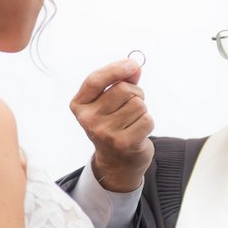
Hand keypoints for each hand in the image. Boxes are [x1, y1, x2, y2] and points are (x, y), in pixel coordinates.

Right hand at [69, 59, 154, 192]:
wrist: (117, 162)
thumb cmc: (113, 125)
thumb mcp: (109, 102)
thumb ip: (121, 81)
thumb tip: (135, 67)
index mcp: (79, 106)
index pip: (95, 80)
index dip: (116, 69)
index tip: (133, 65)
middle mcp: (88, 120)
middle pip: (123, 89)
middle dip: (135, 93)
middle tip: (131, 106)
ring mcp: (105, 133)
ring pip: (138, 104)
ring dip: (141, 110)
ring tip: (132, 121)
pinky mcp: (123, 143)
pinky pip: (147, 119)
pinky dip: (147, 123)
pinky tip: (137, 132)